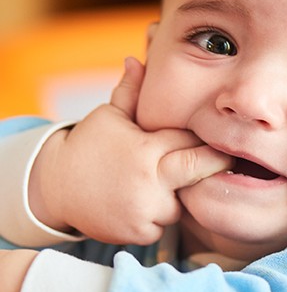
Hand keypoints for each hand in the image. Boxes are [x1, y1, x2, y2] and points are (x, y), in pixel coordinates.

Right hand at [28, 57, 232, 244]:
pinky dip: (159, 217)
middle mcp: (149, 180)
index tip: (217, 135)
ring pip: (183, 202)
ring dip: (178, 195)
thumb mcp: (109, 116)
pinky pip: (164, 225)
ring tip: (161, 183)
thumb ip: (130, 92)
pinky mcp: (138, 232)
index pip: (190, 138)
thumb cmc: (88, 146)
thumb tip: (137, 59)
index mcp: (146, 147)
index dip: (203, 136)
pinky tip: (144, 204)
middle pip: (200, 168)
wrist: (55, 187)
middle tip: (227, 158)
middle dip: (216, 163)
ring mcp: (145, 209)